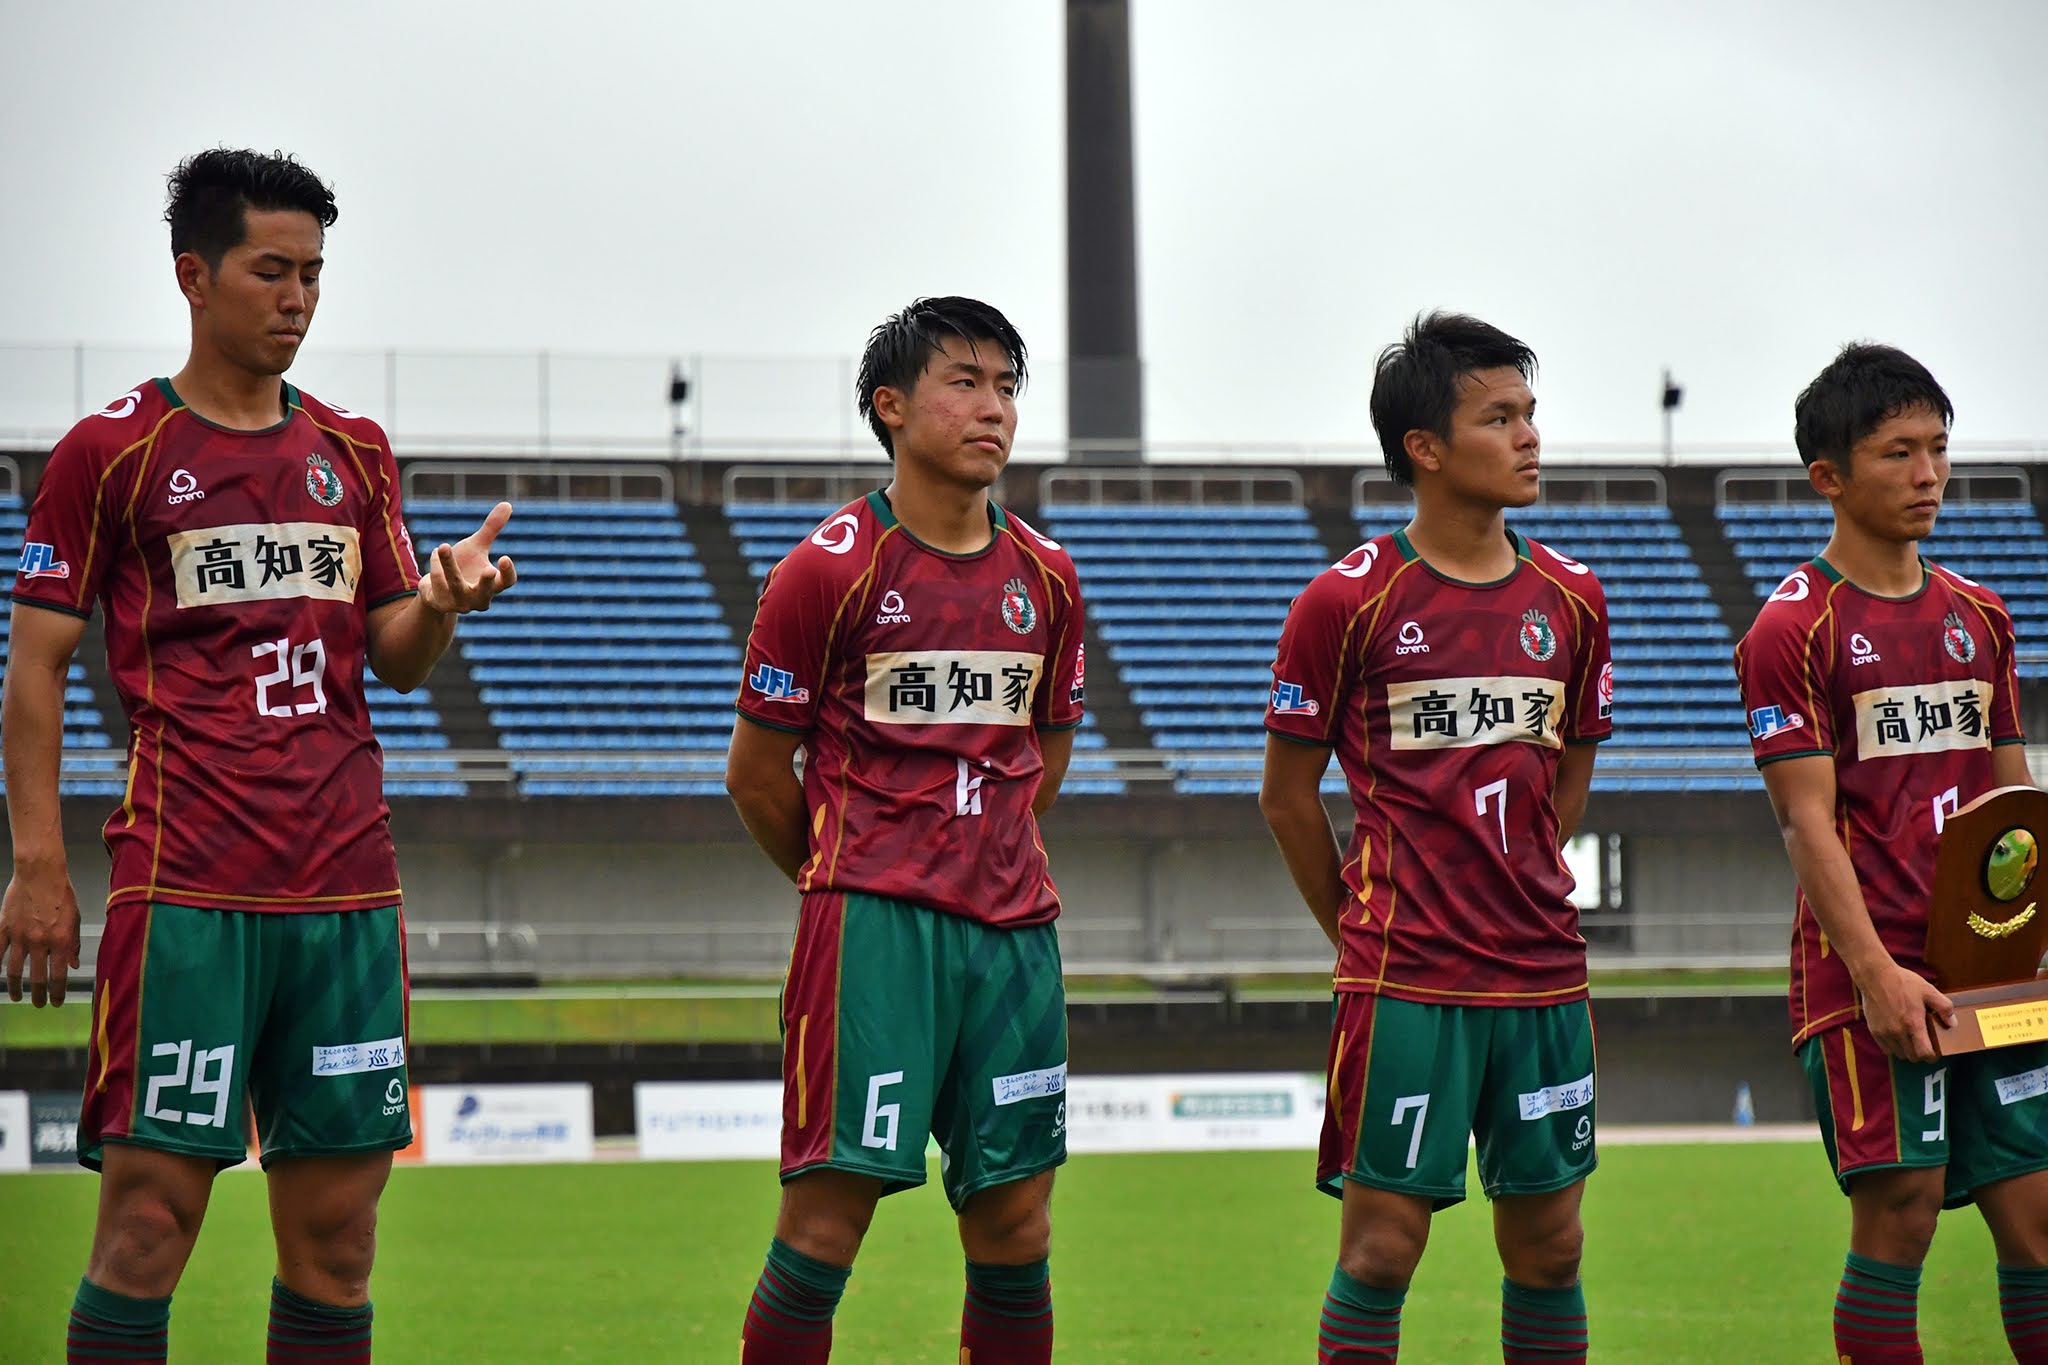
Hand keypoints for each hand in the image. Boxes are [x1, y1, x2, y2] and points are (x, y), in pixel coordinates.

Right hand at [0, 861, 82, 1006]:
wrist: (40, 873)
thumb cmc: (62, 894)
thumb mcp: (75, 919)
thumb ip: (74, 944)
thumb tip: (74, 966)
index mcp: (62, 940)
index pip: (59, 976)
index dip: (57, 993)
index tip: (56, 1002)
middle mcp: (41, 942)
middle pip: (38, 978)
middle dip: (39, 995)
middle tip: (39, 1004)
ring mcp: (20, 936)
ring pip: (15, 971)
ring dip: (16, 988)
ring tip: (17, 997)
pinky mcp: (4, 928)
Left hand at [418, 501, 516, 615]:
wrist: (437, 590)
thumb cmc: (464, 567)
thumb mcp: (476, 547)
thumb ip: (491, 529)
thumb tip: (507, 504)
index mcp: (493, 586)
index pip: (506, 582)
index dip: (507, 572)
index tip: (505, 558)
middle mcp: (480, 599)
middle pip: (485, 591)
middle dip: (486, 582)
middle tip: (488, 571)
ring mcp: (460, 603)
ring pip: (455, 583)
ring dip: (449, 564)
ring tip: (443, 546)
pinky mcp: (441, 603)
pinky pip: (437, 581)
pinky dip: (436, 564)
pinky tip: (435, 554)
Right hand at [1859, 962, 1954, 1062]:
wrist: (1875, 976)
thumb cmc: (1903, 982)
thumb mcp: (1929, 990)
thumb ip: (1944, 1007)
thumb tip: (1953, 1023)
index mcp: (1913, 1024)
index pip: (1924, 1054)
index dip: (1932, 1056)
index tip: (1935, 1052)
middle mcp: (1898, 1031)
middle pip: (1912, 1057)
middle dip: (1920, 1054)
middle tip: (1924, 1044)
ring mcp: (1884, 1032)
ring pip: (1899, 1054)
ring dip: (1907, 1051)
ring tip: (1910, 1040)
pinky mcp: (1874, 1030)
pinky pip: (1886, 1049)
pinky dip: (1893, 1047)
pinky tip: (1898, 1036)